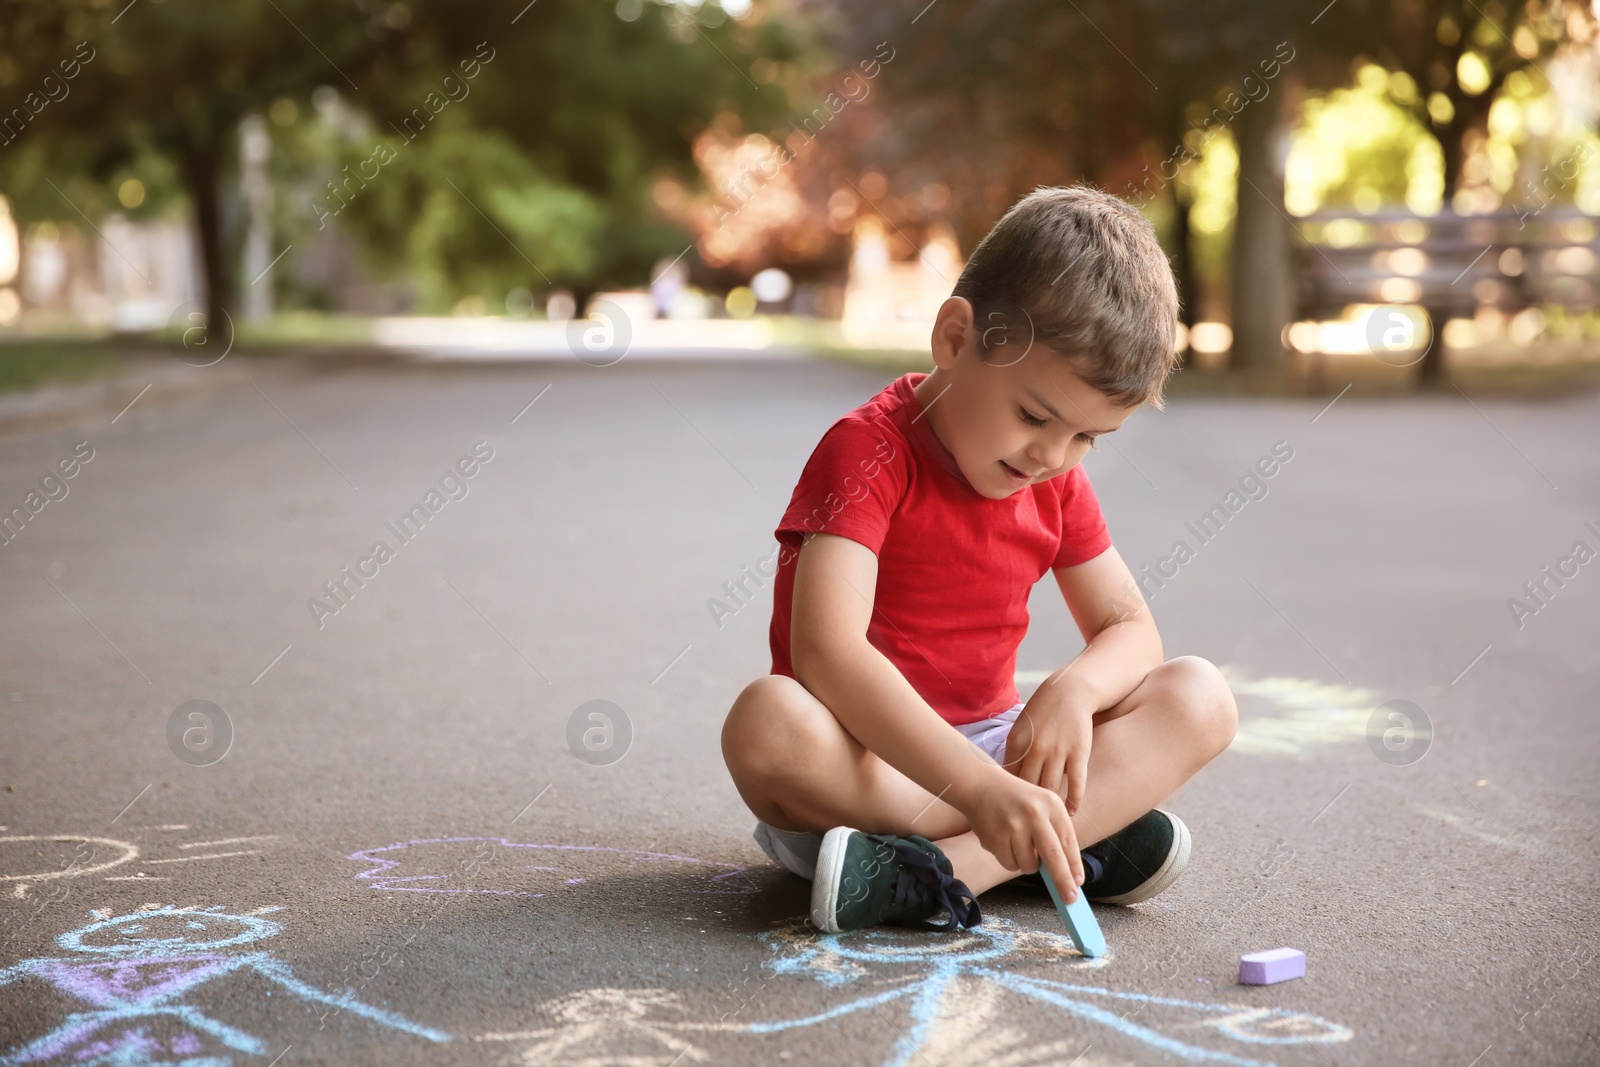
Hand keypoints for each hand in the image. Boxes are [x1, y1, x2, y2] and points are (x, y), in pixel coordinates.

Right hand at [956, 765, 1083, 898]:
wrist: (981, 786)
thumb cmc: (1018, 800)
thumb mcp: (1042, 806)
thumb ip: (1055, 833)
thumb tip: (1066, 873)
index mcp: (1051, 804)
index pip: (1068, 841)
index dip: (1074, 865)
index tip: (1079, 884)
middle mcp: (1033, 814)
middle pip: (1053, 856)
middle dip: (1063, 881)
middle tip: (1070, 899)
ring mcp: (1013, 826)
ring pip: (1028, 865)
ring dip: (1028, 865)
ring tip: (1020, 845)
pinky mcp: (995, 837)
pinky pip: (1009, 864)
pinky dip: (1010, 860)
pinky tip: (1005, 842)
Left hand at [1001, 678, 1097, 815]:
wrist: (1070, 692)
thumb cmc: (1042, 714)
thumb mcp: (1020, 729)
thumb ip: (1013, 754)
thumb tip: (1002, 780)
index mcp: (1016, 743)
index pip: (1007, 778)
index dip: (1006, 798)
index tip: (1006, 814)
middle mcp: (1035, 749)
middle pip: (1026, 788)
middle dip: (1024, 810)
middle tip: (1024, 829)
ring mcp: (1057, 751)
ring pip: (1049, 789)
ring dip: (1048, 809)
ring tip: (1047, 825)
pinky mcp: (1078, 753)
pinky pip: (1076, 783)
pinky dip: (1073, 801)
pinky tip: (1070, 813)